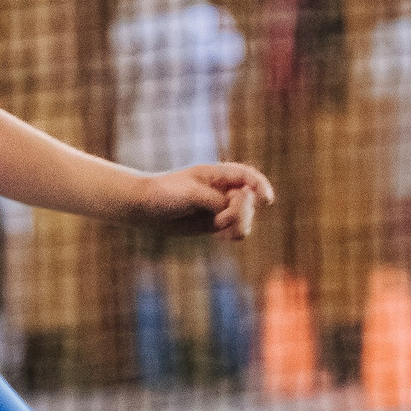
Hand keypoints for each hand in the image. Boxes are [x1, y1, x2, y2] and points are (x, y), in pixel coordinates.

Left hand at [136, 162, 276, 240]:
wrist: (144, 207)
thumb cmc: (165, 193)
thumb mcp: (192, 193)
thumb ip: (216, 201)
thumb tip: (233, 212)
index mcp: (217, 174)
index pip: (246, 176)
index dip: (260, 186)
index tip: (266, 199)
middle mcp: (222, 190)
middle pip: (248, 201)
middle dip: (242, 212)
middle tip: (224, 220)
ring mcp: (219, 208)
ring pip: (244, 218)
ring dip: (239, 225)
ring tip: (221, 231)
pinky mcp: (214, 224)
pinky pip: (234, 230)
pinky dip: (232, 233)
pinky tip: (221, 236)